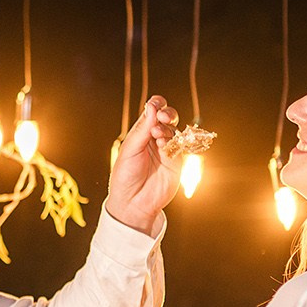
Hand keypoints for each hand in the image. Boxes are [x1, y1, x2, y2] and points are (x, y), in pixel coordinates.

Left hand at [103, 95, 182, 231]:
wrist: (133, 203)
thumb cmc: (125, 176)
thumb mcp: (129, 150)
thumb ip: (141, 129)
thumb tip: (151, 107)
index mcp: (141, 133)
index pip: (152, 112)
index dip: (156, 104)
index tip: (155, 104)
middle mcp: (155, 139)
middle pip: (168, 118)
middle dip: (167, 114)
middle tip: (162, 117)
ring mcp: (167, 150)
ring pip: (176, 130)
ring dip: (168, 129)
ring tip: (157, 135)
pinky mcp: (176, 162)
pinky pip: (181, 146)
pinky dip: (174, 142)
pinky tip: (164, 145)